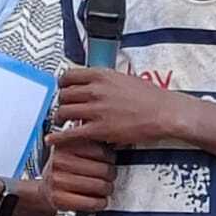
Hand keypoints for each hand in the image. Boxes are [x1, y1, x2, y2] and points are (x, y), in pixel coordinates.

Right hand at [46, 138, 116, 214]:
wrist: (46, 189)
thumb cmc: (66, 169)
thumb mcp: (74, 150)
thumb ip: (91, 144)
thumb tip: (115, 141)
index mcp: (65, 145)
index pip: (101, 151)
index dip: (110, 158)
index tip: (109, 161)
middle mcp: (60, 161)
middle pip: (103, 169)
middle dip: (111, 175)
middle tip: (109, 177)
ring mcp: (58, 180)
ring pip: (100, 186)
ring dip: (107, 189)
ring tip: (104, 188)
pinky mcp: (59, 199)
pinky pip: (91, 203)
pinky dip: (100, 203)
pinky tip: (100, 200)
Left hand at [50, 66, 185, 148]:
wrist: (164, 112)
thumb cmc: (150, 97)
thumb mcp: (124, 78)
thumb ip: (105, 81)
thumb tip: (94, 84)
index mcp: (101, 75)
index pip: (68, 75)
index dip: (62, 84)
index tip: (63, 90)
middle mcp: (95, 90)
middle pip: (63, 95)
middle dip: (62, 103)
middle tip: (65, 109)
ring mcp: (96, 110)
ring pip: (64, 112)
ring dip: (61, 118)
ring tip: (64, 123)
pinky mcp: (99, 130)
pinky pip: (71, 133)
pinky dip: (58, 137)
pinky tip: (51, 139)